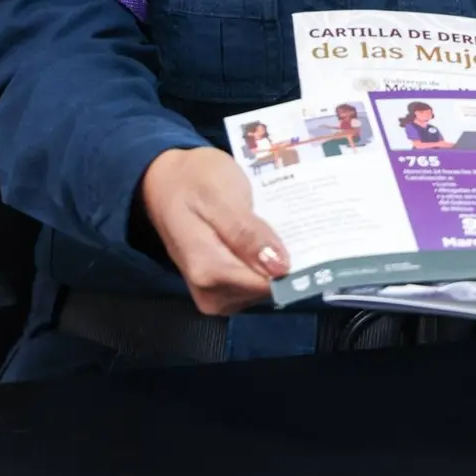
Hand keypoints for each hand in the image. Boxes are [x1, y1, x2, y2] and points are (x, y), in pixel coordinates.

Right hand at [140, 147, 288, 315]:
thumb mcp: (220, 196)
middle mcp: (210, 293)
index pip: (267, 284)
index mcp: (208, 270)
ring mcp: (214, 294)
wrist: (164, 181)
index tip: (311, 239)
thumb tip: (280, 268)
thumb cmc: (192, 181)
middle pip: (268, 288)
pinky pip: (255, 281)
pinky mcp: (221, 289)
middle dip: (285, 260)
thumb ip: (246, 234)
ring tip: (279, 224)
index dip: (292, 265)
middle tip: (292, 222)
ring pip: (265, 287)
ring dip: (276, 259)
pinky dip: (266, 261)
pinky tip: (268, 236)